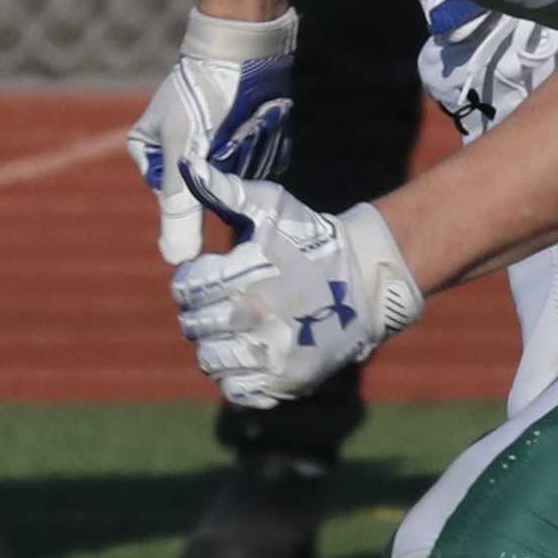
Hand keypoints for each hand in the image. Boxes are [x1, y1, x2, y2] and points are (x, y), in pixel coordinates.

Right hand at [127, 8, 297, 268]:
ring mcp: (215, 154)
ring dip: (246, 168)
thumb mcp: (183, 147)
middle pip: (209, 197)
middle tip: (235, 147)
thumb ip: (180, 203)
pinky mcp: (246, 149)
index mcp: (151, 157)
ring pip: (235, 186)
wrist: (247, 48)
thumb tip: (175, 260)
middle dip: (227, 179)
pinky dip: (262, 159)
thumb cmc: (203, 92)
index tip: (217, 169)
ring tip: (247, 134)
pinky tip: (261, 134)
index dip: (202, 195)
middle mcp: (182, 160)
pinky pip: (257, 172)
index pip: (179, 202)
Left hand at [170, 161, 422, 407]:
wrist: (369, 281)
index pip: (188, 289)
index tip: (204, 275)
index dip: (190, 280)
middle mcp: (261, 324)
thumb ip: (227, 191)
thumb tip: (188, 166)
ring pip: (210, 360)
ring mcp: (276, 358)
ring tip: (232, 328)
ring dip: (213, 343)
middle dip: (199, 311)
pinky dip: (234, 375)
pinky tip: (247, 352)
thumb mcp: (275, 207)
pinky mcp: (288, 382)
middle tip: (219, 302)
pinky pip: (237, 390)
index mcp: (251, 282)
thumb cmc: (313, 240)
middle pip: (195, 326)